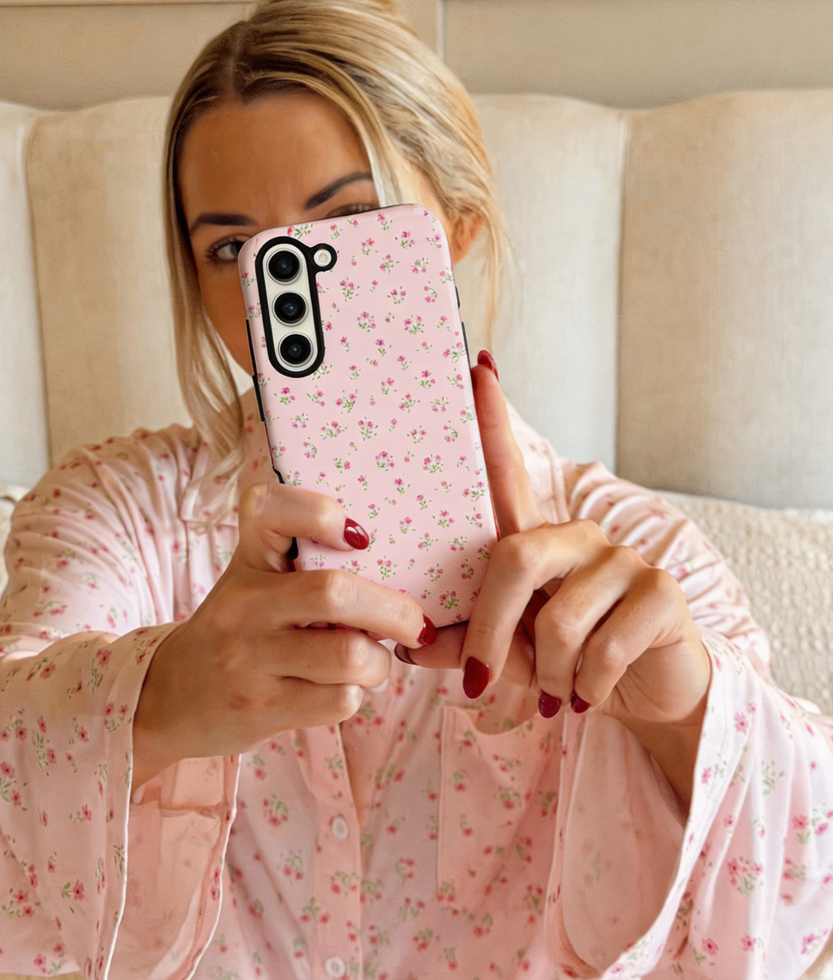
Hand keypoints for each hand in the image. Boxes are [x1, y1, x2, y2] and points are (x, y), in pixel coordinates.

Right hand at [132, 482, 435, 787]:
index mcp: (247, 558)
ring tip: (369, 661)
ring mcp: (249, 658)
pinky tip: (338, 689)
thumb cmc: (237, 629)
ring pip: (349, 655)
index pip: (270, 508)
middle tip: (414, 623)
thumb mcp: (254, 579)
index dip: (321, 513)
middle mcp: (242, 603)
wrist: (171, 696)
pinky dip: (355, 695)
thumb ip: (306, 562)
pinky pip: (340, 700)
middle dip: (394, 611)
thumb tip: (398, 570)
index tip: (360, 536)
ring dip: (377, 662)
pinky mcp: (260, 708)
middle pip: (335, 592)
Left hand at [408, 351, 710, 736]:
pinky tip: (589, 695)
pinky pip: (603, 648)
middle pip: (516, 559)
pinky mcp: (662, 594)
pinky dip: (586, 687)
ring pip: (559, 620)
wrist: (645, 696)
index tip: (477, 368)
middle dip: (490, 630)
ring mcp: (623, 560)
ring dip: (546, 673)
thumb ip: (461, 642)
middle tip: (482, 682)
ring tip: (554, 692)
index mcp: (536, 542)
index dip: (493, 423)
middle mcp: (579, 537)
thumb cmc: (565, 663)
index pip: (509, 473)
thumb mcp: (507, 652)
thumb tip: (403, 646)